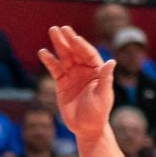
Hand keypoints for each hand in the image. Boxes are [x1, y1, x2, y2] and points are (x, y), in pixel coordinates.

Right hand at [38, 26, 115, 142]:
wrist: (87, 128)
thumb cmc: (99, 113)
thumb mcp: (103, 96)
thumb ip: (106, 78)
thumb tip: (112, 62)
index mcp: (97, 71)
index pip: (88, 54)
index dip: (81, 45)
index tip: (74, 37)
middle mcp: (84, 70)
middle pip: (75, 51)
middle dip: (68, 39)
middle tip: (60, 28)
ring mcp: (72, 75)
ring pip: (64, 56)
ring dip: (58, 44)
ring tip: (52, 31)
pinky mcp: (62, 83)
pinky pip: (55, 69)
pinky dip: (49, 60)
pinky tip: (43, 52)